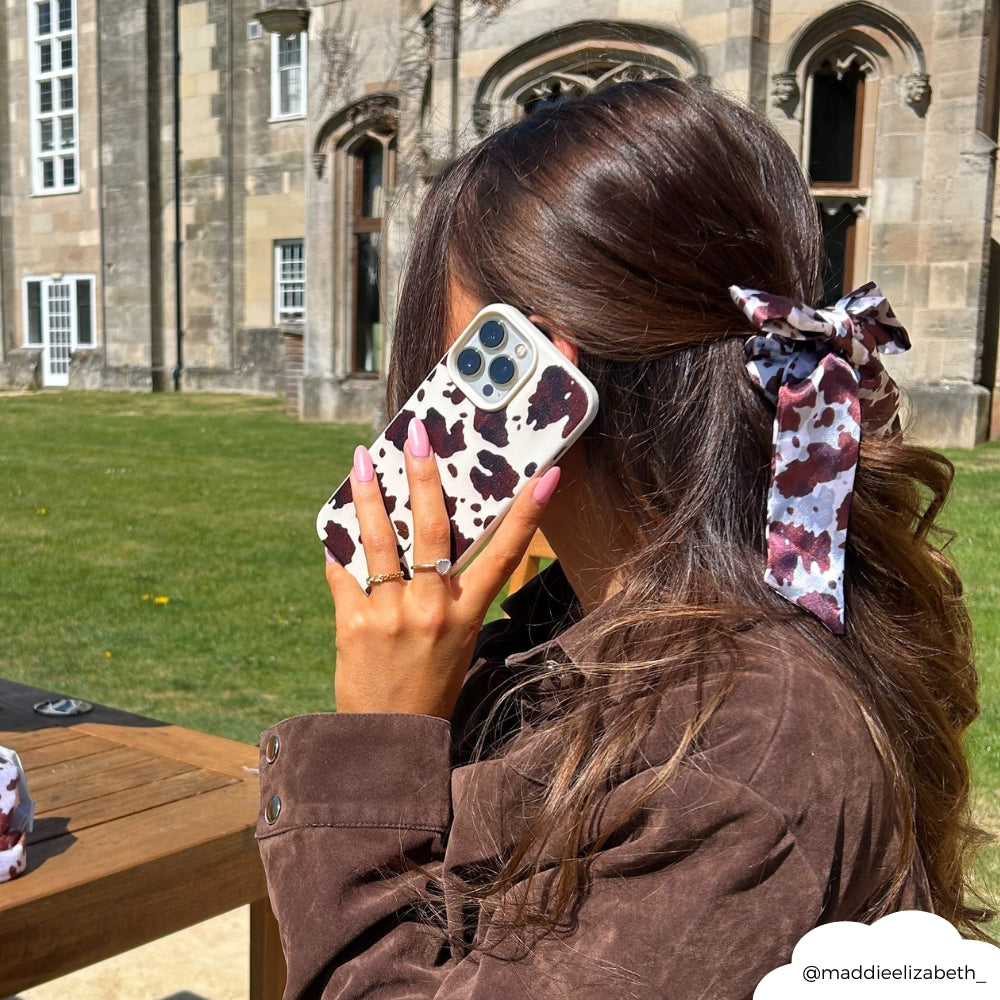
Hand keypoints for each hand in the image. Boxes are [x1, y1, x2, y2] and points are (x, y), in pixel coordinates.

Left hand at [325, 417, 560, 718]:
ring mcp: (392, 615)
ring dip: (370, 495)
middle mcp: (433, 609)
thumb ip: (451, 593)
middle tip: (415, 435)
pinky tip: (333, 529)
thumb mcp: (460, 639)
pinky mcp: (353, 625)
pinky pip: (343, 573)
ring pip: (380, 540)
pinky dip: (337, 550)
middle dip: (424, 476)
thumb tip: (431, 540)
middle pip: (432, 529)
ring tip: (362, 459)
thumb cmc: (431, 682)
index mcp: (468, 613)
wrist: (390, 737)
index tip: (546, 474)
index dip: (528, 513)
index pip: (506, 554)